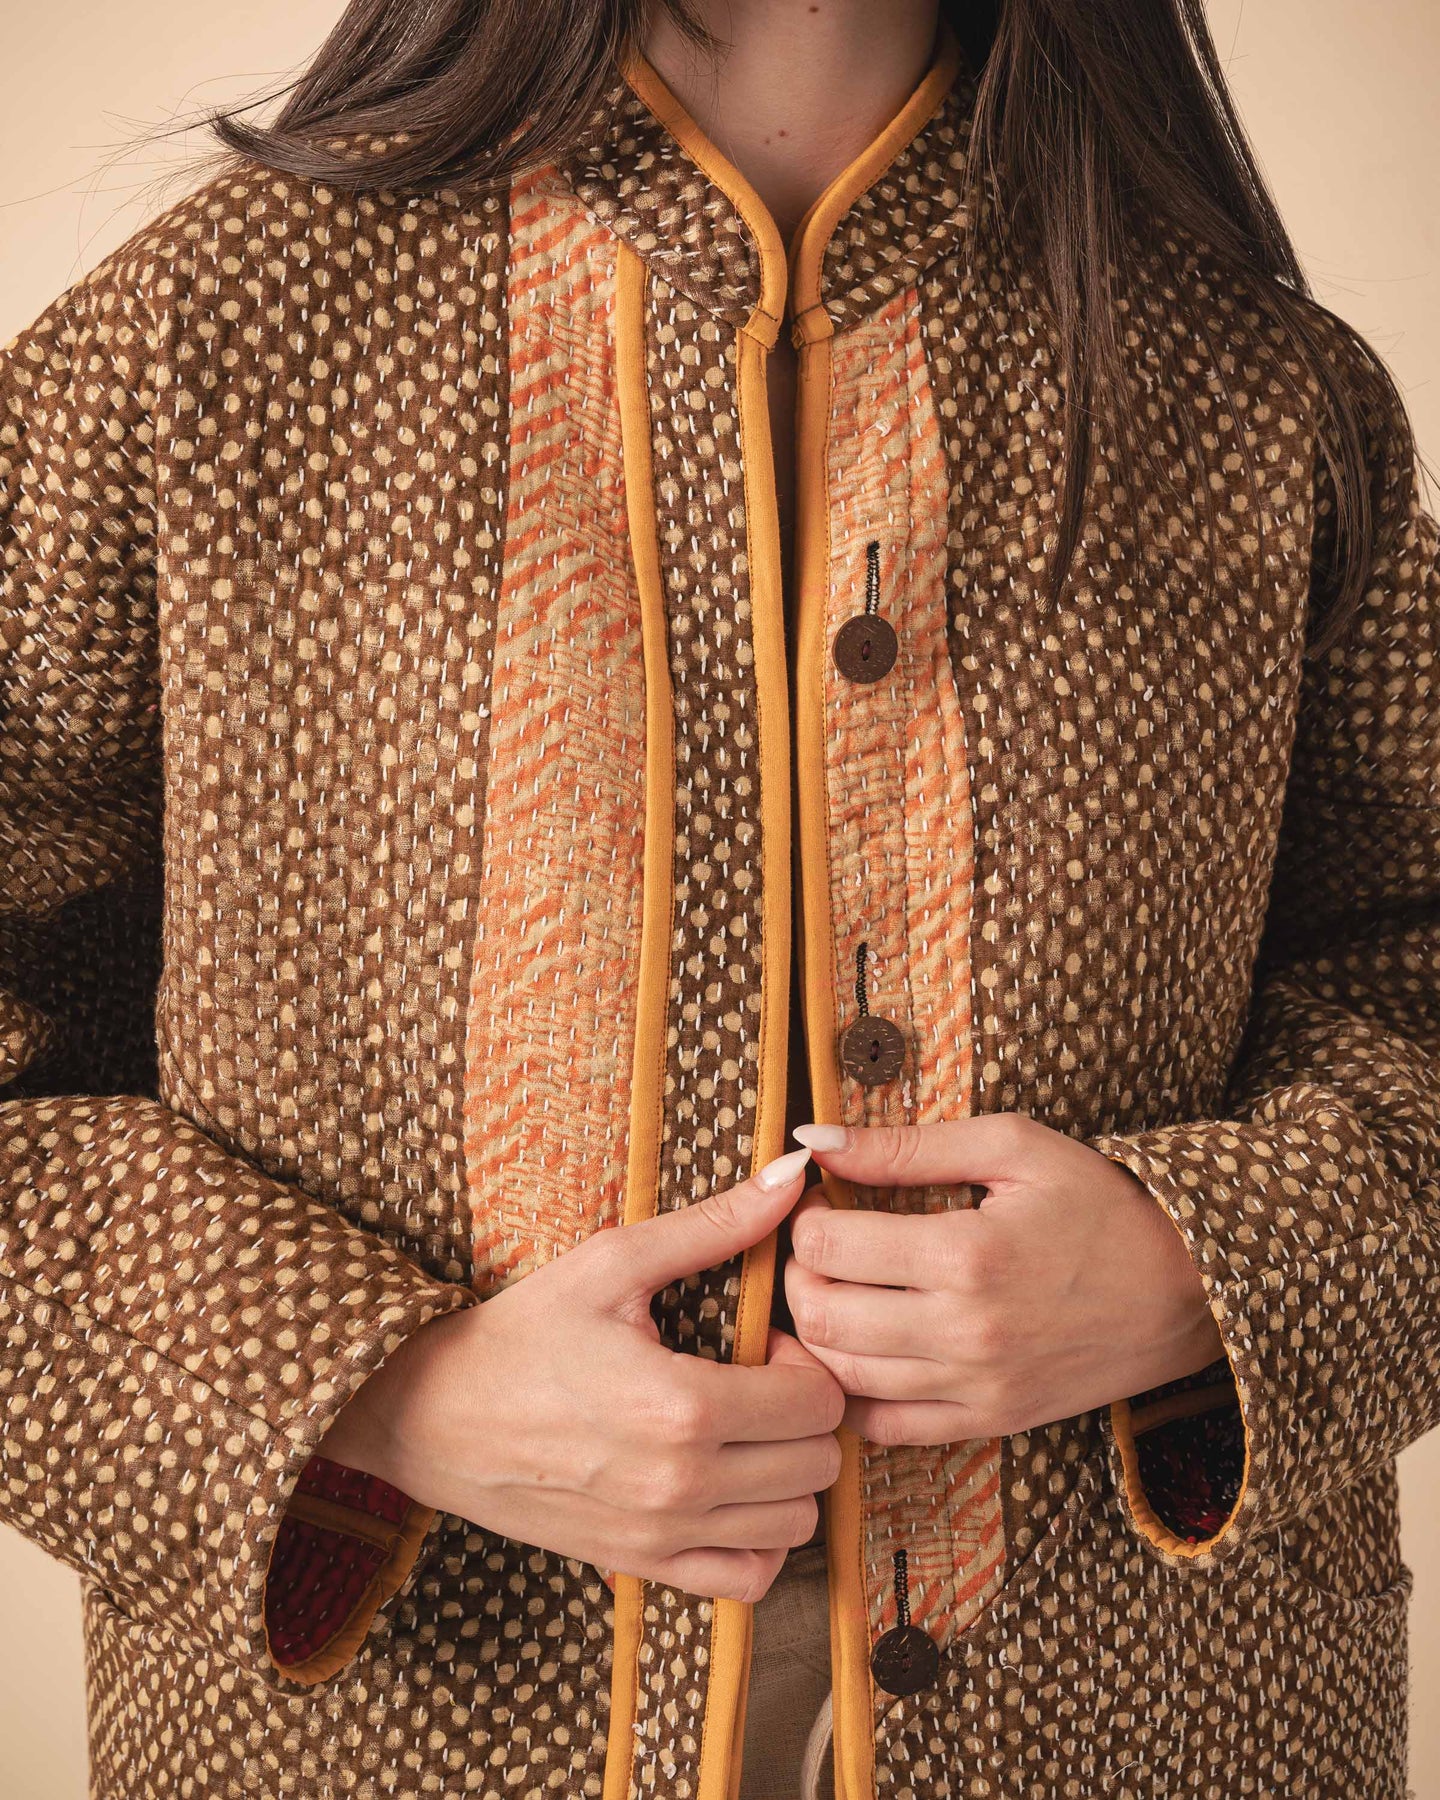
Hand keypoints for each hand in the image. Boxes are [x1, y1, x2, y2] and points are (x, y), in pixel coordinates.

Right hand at [316, 1145, 843, 1602]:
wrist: (433, 1414)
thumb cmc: (523, 1332)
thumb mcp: (613, 1263)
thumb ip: (713, 1224)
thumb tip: (794, 1173)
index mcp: (682, 1406)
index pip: (818, 1401)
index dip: (806, 1362)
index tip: (766, 1344)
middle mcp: (681, 1483)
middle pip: (819, 1463)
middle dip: (806, 1415)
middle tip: (761, 1382)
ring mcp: (663, 1535)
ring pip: (796, 1525)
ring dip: (790, 1475)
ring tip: (747, 1432)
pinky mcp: (641, 1566)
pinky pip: (749, 1580)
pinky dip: (760, 1539)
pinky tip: (731, 1490)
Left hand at [784, 1114, 1224, 1446]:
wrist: (1187, 1288)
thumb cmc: (1100, 1203)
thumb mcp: (1011, 1147)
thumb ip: (905, 1145)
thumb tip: (812, 1137)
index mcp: (966, 1255)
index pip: (827, 1248)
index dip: (804, 1218)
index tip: (818, 1201)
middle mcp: (965, 1332)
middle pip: (821, 1317)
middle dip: (797, 1276)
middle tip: (816, 1247)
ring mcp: (975, 1387)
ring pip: (842, 1375)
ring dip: (816, 1332)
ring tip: (834, 1290)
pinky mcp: (989, 1422)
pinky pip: (884, 1427)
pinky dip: (850, 1394)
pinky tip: (858, 1350)